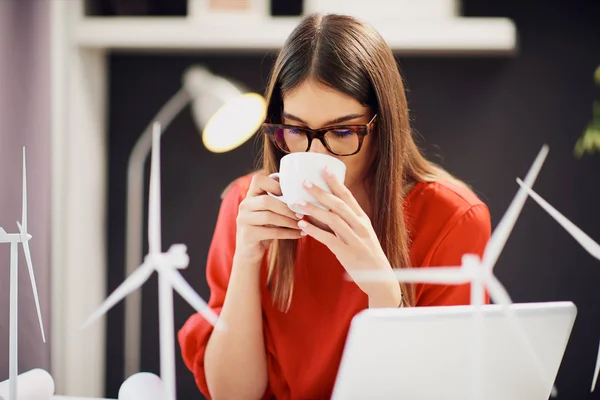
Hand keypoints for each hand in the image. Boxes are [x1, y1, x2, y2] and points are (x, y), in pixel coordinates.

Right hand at [235, 173, 303, 263]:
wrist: (249, 253)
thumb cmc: (264, 229)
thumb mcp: (268, 212)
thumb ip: (277, 201)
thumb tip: (302, 192)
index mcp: (250, 196)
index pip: (258, 180)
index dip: (275, 184)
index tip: (290, 195)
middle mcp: (244, 205)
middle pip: (266, 201)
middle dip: (286, 208)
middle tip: (301, 214)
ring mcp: (243, 220)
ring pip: (269, 217)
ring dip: (289, 221)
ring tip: (302, 224)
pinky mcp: (247, 235)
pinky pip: (272, 232)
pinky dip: (288, 233)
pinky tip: (299, 234)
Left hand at [294, 168, 401, 306]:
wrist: (379, 277)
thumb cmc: (367, 253)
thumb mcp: (361, 233)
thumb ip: (346, 221)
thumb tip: (324, 208)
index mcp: (363, 218)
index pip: (348, 196)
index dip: (335, 182)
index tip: (324, 169)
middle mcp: (360, 226)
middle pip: (338, 204)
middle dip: (320, 192)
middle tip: (304, 182)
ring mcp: (354, 239)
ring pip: (332, 219)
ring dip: (313, 210)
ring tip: (297, 203)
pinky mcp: (346, 253)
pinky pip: (328, 238)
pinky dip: (314, 230)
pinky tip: (302, 225)